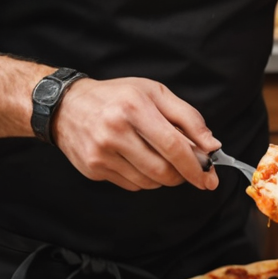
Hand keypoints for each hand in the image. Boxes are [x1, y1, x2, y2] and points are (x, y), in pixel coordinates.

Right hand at [51, 76, 219, 193]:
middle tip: (189, 170)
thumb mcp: (154, 93)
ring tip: (160, 158)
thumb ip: (187, 118)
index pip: (174, 146)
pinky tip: (138, 160)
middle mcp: (115, 131)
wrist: (66, 105)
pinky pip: (132, 185)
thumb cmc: (116, 97)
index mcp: (134, 107)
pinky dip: (144, 178)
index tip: (209, 177)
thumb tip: (211, 146)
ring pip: (149, 182)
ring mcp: (101, 153)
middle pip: (163, 170)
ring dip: (164, 177)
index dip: (196, 166)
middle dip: (183, 175)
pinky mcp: (93, 169)